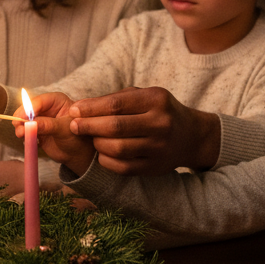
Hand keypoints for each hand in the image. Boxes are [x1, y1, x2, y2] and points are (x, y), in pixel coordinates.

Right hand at [11, 92, 94, 175]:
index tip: (21, 117)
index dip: (28, 108)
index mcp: (56, 101)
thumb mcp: (65, 129)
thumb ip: (48, 125)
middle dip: (22, 118)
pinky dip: (24, 136)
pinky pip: (25, 131)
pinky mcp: (36, 131)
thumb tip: (31, 123)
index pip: (39, 101)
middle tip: (17, 126)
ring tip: (21, 135)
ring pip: (25, 121)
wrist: (78, 154)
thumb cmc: (78, 137)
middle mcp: (47, 108)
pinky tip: (30, 141)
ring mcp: (40, 120)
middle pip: (28, 109)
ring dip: (21, 127)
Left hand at [66, 87, 220, 173]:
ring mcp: (159, 147)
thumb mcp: (144, 96)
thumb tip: (80, 107)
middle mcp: (160, 123)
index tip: (74, 110)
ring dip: (97, 144)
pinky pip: (123, 167)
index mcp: (156, 100)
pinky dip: (106, 161)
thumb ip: (115, 100)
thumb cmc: (158, 111)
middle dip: (88, 126)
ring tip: (91, 139)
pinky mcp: (155, 167)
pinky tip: (101, 153)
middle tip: (73, 126)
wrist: (191, 136)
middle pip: (115, 127)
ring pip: (117, 149)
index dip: (91, 108)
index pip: (116, 104)